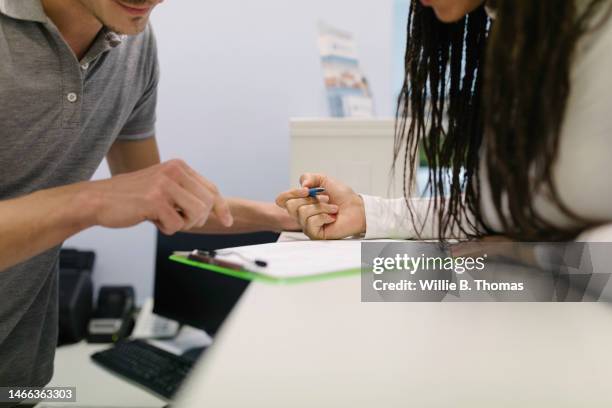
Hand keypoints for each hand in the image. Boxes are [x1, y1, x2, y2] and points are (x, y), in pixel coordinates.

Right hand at [83, 159, 232, 234]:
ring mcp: (164, 184)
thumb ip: (186, 193)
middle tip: (177, 221)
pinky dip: (166, 229)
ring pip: (197, 214)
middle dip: (196, 220)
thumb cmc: (132, 198)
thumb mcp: (163, 187)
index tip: (228, 222)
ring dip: (182, 224)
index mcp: (178, 166)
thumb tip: (215, 210)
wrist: (98, 199)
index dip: (221, 207)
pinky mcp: (155, 200)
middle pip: (207, 204)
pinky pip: (176, 225)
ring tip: (164, 219)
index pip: (211, 188)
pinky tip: (150, 219)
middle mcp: (174, 171)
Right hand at [275, 173, 365, 239]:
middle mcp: (301, 215)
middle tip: (325, 199)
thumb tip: (302, 185)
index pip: (281, 200)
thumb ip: (309, 177)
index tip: (307, 190)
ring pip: (302, 213)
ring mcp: (307, 225)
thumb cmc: (343, 197)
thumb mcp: (324, 180)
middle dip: (311, 199)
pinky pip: (310, 222)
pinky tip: (331, 218)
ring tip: (332, 208)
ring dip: (321, 207)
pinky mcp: (314, 234)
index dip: (290, 193)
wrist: (357, 208)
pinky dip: (324, 216)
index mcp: (301, 202)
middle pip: (290, 206)